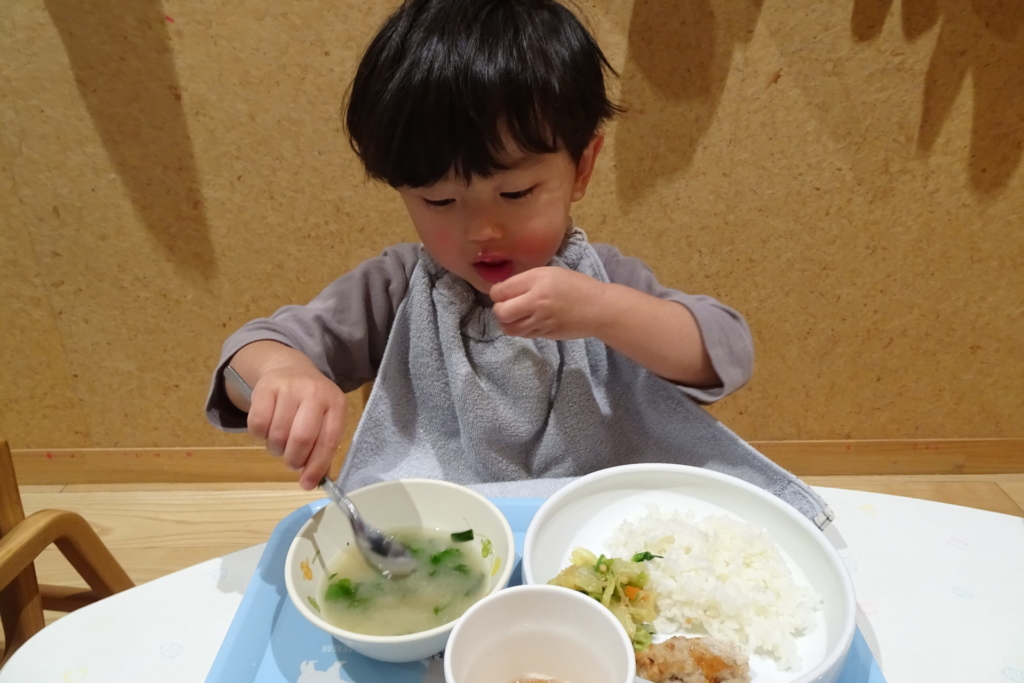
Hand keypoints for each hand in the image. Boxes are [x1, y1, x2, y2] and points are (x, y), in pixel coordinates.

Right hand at [245, 363, 345, 489]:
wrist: (288, 368)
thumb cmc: (310, 403)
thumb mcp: (324, 419)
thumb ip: (322, 449)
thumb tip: (313, 482)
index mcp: (336, 403)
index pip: (328, 441)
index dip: (317, 466)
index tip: (307, 484)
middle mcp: (315, 392)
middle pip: (302, 438)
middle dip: (294, 459)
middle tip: (292, 461)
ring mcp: (290, 387)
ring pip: (278, 434)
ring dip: (276, 448)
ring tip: (280, 443)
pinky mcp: (265, 387)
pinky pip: (258, 425)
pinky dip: (260, 435)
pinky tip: (268, 428)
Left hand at [490, 267, 605, 339]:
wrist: (598, 309)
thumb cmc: (576, 285)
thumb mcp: (550, 273)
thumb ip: (526, 280)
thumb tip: (503, 290)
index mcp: (536, 281)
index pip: (500, 291)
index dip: (497, 292)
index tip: (502, 292)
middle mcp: (535, 302)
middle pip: (500, 312)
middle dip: (499, 310)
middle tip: (506, 305)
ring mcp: (540, 321)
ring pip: (509, 328)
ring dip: (508, 322)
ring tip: (515, 315)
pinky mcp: (544, 334)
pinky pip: (522, 334)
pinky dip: (520, 329)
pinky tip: (527, 321)